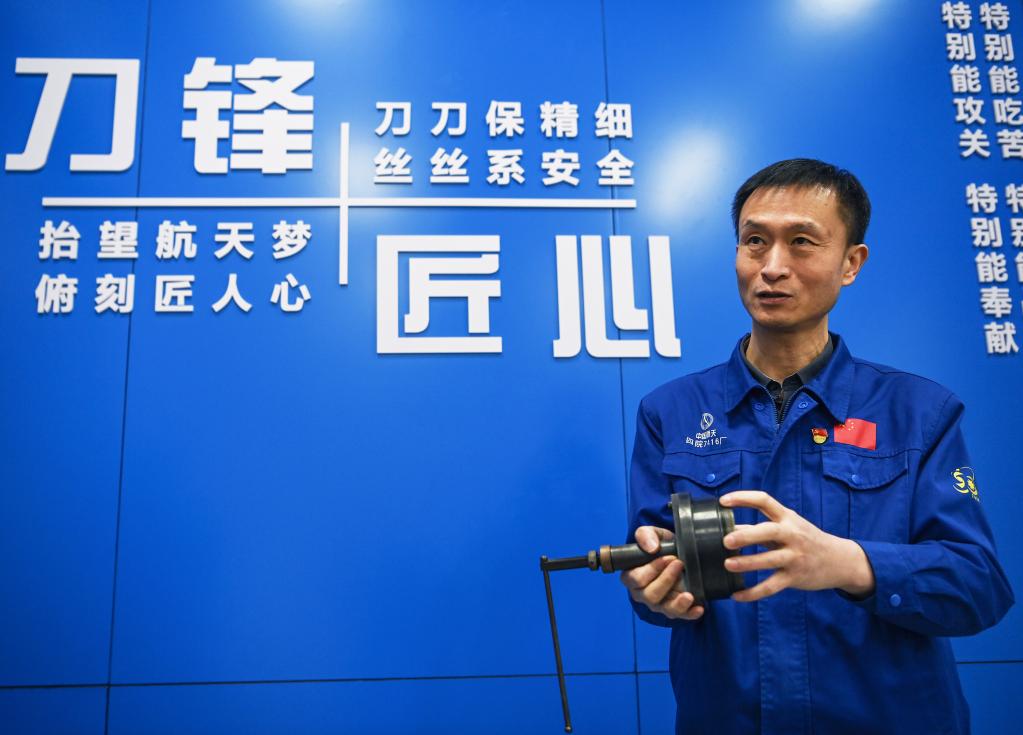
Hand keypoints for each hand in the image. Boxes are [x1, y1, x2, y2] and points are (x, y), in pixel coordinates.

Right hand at [619, 526, 704, 619]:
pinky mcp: (674, 609)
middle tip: (679, 563)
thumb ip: (646, 535)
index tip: (667, 557)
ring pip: (665, 609)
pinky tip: (699, 607)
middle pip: (650, 595)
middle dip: (666, 580)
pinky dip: (690, 613)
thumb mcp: (653, 534)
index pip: (636, 579)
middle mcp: (643, 593)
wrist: (677, 554)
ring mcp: (659, 603)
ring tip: (689, 594)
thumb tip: (651, 547)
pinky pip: (681, 615)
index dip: (651, 570)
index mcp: (632, 577)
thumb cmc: (661, 546)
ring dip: (677, 603)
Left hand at [719, 490, 875, 602]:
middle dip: (746, 536)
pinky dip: (753, 593)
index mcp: (787, 517)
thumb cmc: (805, 540)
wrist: (840, 560)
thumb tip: (728, 529)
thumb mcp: (788, 528)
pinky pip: (771, 586)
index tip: (723, 501)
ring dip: (747, 563)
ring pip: (769, 560)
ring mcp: (795, 556)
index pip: (764, 500)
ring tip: (727, 565)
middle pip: (768, 531)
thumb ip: (760, 528)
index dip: (743, 498)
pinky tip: (737, 595)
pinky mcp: (795, 577)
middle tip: (726, 541)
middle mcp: (792, 535)